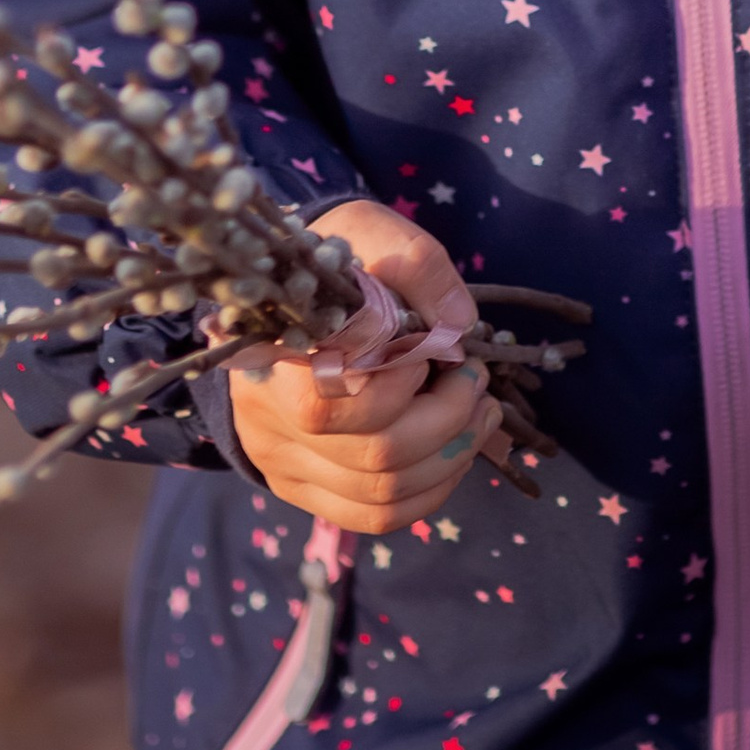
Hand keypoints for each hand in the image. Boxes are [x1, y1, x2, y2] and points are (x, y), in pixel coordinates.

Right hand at [226, 200, 501, 535]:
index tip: (441, 347)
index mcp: (273, 356)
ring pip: (379, 495)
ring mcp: (283, 463)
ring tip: (480, 415)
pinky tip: (454, 456)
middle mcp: (268, 422)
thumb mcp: (372, 232)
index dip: (403, 382)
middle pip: (373, 455)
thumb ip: (417, 267)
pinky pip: (370, 517)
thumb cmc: (337, 262)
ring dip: (449, 460)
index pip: (340, 402)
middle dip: (447, 421)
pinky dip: (426, 494)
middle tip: (477, 382)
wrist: (290, 291)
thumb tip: (460, 323)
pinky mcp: (301, 488)